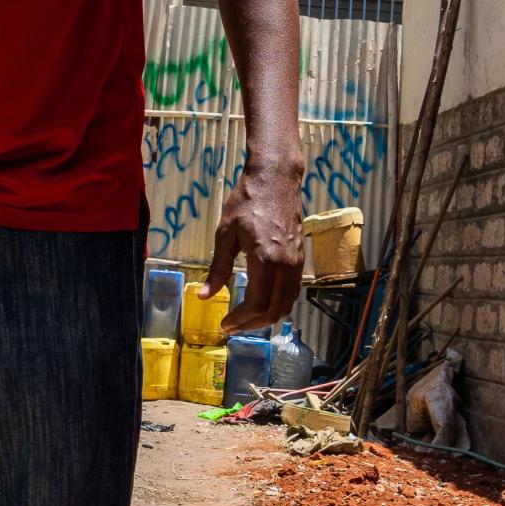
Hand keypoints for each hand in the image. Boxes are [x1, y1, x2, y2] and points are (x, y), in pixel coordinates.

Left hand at [208, 155, 304, 334]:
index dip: (240, 320)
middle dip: (252, 324)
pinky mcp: (300, 258)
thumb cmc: (247, 202)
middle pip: (274, 310)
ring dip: (266, 317)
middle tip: (232, 326)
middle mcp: (286, 265)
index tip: (224, 324)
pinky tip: (262, 302)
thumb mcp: (225, 233)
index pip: (256, 304)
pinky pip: (292, 291)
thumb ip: (217, 268)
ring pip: (287, 304)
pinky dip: (278, 304)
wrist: (276, 179)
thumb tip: (204, 297)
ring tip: (245, 319)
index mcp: (266, 259)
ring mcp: (297, 262)